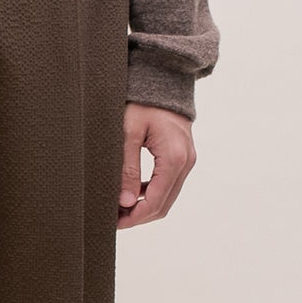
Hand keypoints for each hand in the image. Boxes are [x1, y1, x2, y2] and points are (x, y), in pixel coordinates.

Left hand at [118, 103, 194, 228]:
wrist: (164, 80)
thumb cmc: (143, 103)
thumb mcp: (128, 133)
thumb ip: (127, 169)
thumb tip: (126, 203)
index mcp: (174, 158)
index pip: (155, 201)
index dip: (134, 217)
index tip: (114, 222)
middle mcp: (186, 163)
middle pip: (164, 205)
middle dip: (139, 216)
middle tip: (113, 218)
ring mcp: (187, 161)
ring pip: (167, 197)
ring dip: (145, 206)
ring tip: (119, 207)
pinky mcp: (183, 158)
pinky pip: (169, 184)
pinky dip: (151, 193)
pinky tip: (131, 192)